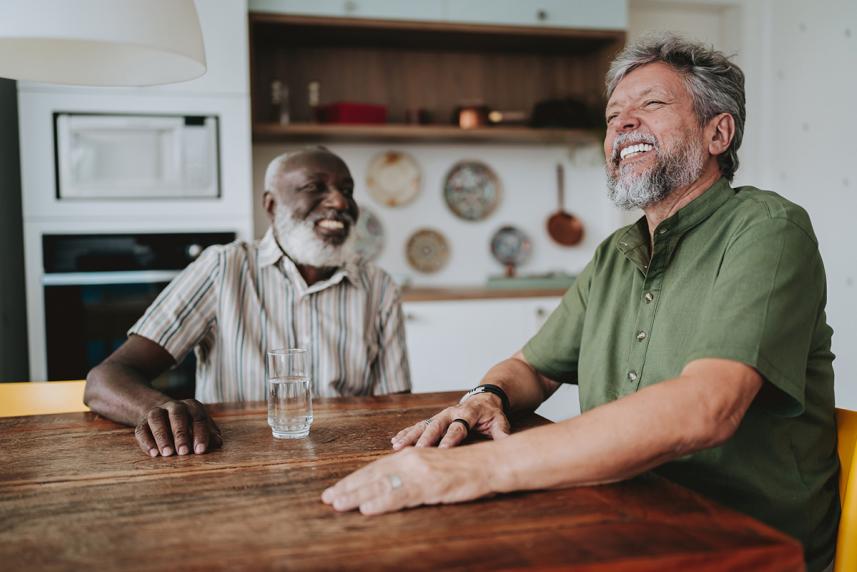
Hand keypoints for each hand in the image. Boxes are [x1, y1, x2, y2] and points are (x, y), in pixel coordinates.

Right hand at [134, 399, 222, 456]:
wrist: (164, 416)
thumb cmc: (190, 426)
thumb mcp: (202, 428)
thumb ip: (211, 435)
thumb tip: (218, 443)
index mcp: (193, 406)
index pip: (198, 417)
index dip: (200, 434)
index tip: (200, 450)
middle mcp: (174, 406)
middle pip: (177, 415)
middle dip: (181, 433)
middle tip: (184, 452)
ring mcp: (157, 412)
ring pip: (156, 419)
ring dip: (162, 436)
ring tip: (168, 453)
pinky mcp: (143, 422)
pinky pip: (142, 430)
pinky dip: (147, 442)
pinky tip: (154, 454)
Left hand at [321, 446, 493, 514]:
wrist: (490, 463)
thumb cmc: (463, 467)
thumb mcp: (432, 467)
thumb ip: (411, 474)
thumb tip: (389, 486)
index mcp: (410, 456)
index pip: (374, 469)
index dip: (353, 480)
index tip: (334, 490)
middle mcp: (411, 461)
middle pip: (373, 476)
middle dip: (348, 488)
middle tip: (327, 499)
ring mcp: (420, 473)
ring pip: (382, 485)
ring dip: (358, 496)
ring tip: (338, 504)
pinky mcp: (431, 486)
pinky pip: (402, 495)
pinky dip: (383, 502)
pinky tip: (368, 508)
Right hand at [390, 393, 509, 449]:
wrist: (485, 398)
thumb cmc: (493, 414)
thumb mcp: (501, 421)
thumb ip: (502, 432)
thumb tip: (506, 444)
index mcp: (469, 412)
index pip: (459, 426)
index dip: (451, 438)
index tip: (443, 449)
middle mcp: (452, 412)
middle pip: (436, 425)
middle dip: (426, 438)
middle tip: (416, 450)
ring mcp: (441, 415)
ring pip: (424, 425)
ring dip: (410, 435)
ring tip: (397, 446)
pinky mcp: (435, 419)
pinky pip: (419, 426)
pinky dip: (407, 433)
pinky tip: (395, 441)